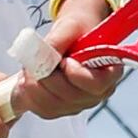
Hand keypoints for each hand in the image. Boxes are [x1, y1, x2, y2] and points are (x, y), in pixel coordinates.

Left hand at [13, 0, 124, 120]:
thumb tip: (41, 55)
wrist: (68, 39)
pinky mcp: (58, 110)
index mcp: (109, 73)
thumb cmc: (76, 32)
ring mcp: (77, 105)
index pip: (97, 84)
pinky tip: (28, 79)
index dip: (78, 75)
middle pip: (70, 97)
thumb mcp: (70, 27)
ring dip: (34, 86)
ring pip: (52, 105)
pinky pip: (40, 109)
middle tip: (36, 60)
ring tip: (30, 68)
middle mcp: (96, 94)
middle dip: (47, 78)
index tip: (65, 60)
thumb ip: (58, 40)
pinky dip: (28, 95)